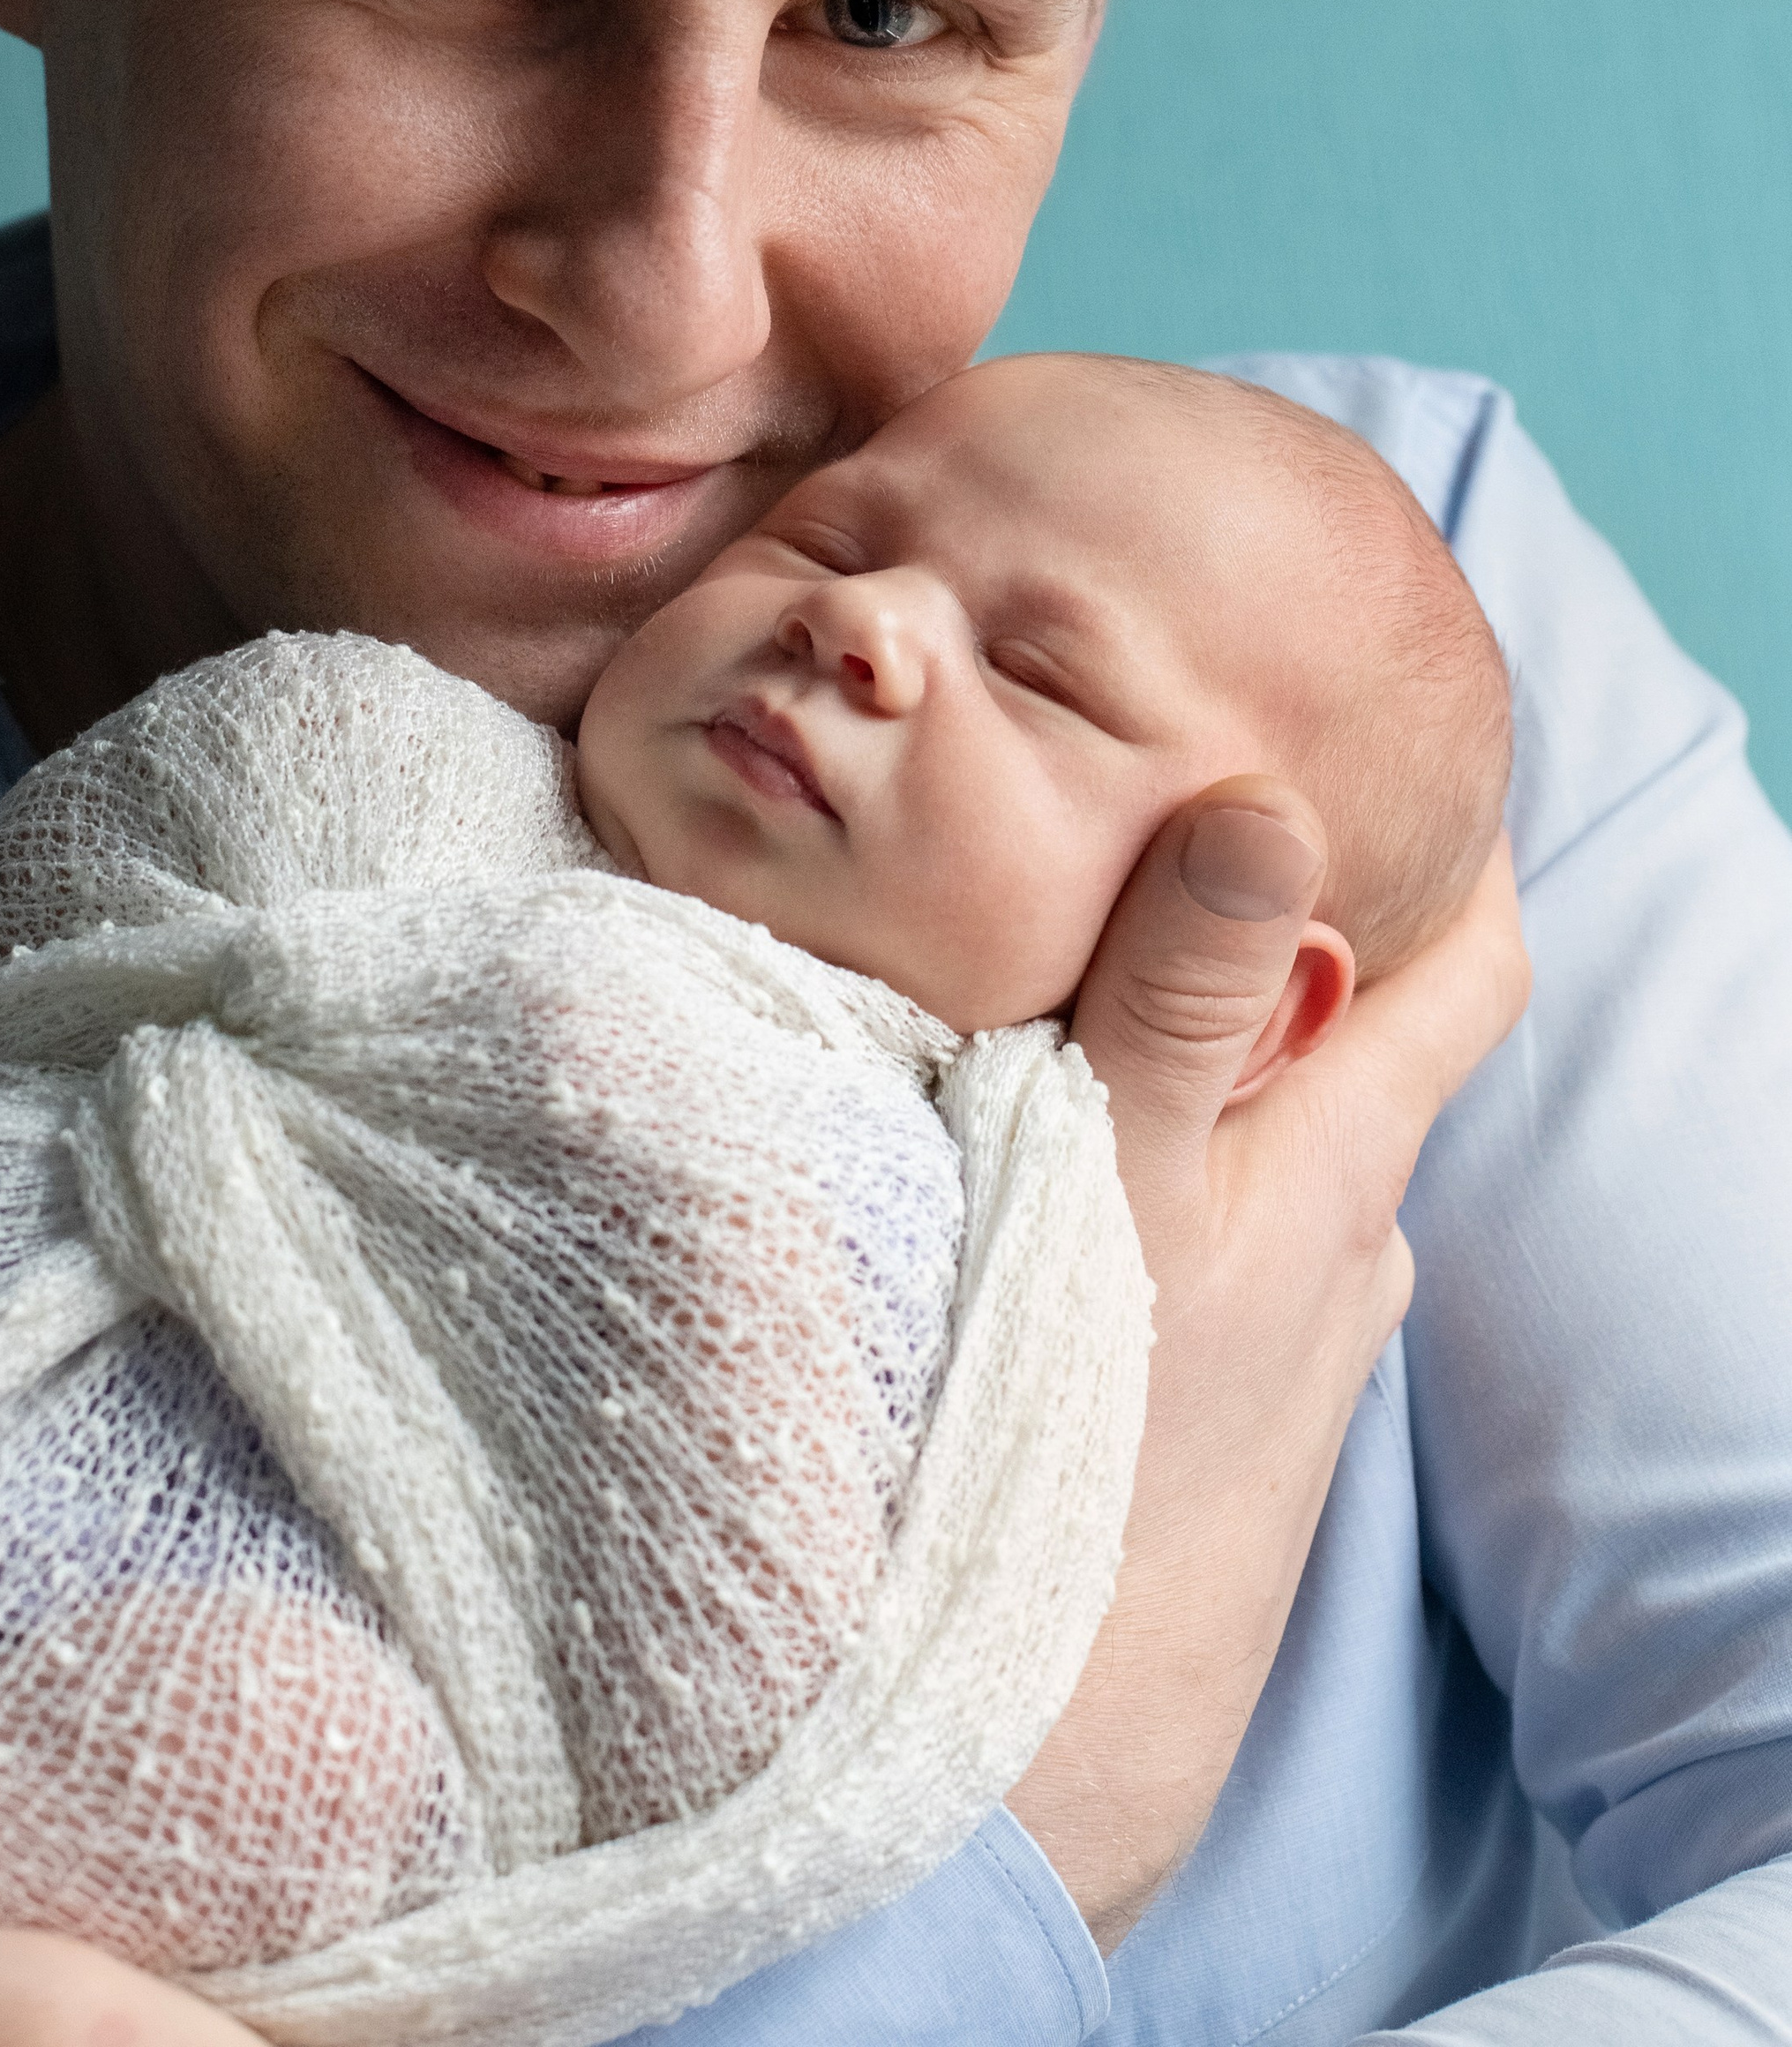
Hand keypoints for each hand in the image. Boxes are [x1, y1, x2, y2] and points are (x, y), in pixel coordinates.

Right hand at [1007, 793, 1526, 1949]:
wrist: (1023, 1740)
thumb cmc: (1068, 1434)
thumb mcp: (1122, 1179)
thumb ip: (1192, 991)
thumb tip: (1269, 803)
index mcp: (1339, 1161)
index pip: (1465, 968)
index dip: (1457, 851)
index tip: (1397, 747)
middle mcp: (1339, 1248)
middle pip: (1358, 1049)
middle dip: (1300, 941)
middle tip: (1188, 830)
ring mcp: (1278, 1347)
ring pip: (1274, 1153)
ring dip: (1219, 1063)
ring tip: (1100, 975)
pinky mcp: (1206, 1423)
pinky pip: (1207, 1247)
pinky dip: (1164, 1175)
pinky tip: (1062, 1168)